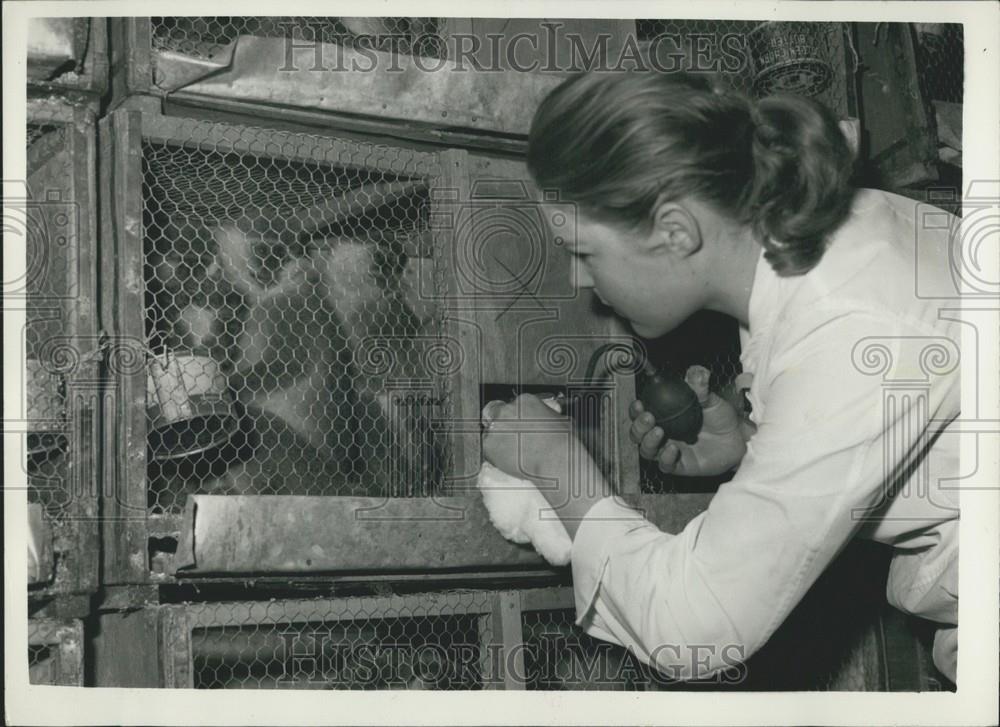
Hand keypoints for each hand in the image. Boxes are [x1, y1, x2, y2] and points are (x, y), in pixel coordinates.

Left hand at [481, 393, 609, 539]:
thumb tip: (546, 418)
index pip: (513, 405)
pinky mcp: (489, 444)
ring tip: (513, 452)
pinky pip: (487, 447)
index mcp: (525, 400)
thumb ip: (545, 415)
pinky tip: (508, 459)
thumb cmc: (562, 442)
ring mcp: (497, 426)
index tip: (519, 426)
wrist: (556, 460)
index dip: (515, 417)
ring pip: (491, 431)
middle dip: (503, 425)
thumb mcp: (559, 419)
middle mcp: (508, 410)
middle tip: (512, 438)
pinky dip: (495, 454)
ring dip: (499, 439)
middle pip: (497, 413)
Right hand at [629, 366, 746, 476]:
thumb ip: (700, 385)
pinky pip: (665, 465)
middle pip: (637, 435)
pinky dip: (665, 458)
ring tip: (660, 431)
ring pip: (646, 451)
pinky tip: (673, 448)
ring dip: (648, 441)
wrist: (738, 437)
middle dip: (638, 427)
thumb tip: (696, 372)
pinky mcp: (679, 466)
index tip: (639, 403)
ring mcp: (668, 451)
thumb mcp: (710, 398)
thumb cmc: (720, 417)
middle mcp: (662, 435)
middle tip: (648, 418)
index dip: (635, 410)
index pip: (641, 414)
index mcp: (664, 417)